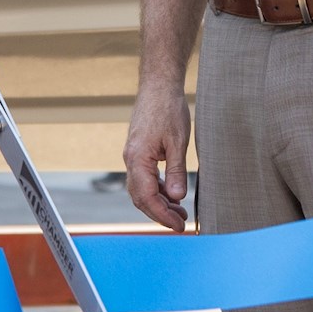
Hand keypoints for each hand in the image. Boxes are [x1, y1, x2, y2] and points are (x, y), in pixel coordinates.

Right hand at [123, 83, 194, 231]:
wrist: (158, 86)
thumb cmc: (168, 109)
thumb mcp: (178, 142)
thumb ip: (176, 171)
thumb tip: (177, 198)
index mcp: (137, 159)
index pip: (147, 197)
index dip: (162, 215)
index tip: (179, 226)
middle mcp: (131, 160)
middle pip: (140, 197)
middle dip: (160, 213)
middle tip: (181, 223)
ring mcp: (133, 156)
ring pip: (142, 189)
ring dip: (159, 203)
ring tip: (181, 212)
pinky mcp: (139, 152)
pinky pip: (144, 178)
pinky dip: (158, 190)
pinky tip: (173, 194)